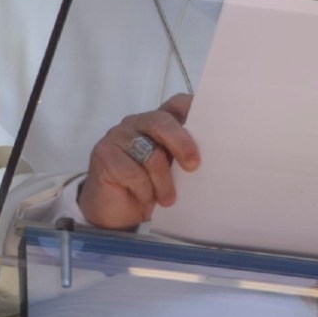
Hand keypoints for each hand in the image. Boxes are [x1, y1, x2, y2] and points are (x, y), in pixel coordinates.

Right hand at [77, 93, 199, 229]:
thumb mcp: (172, 171)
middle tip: (194, 166)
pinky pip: (132, 172)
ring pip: (149, 152)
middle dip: (181, 143)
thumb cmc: (149, 188)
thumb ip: (184, 157)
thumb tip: (214, 157)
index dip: (193, 109)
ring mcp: (118, 135)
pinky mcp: (103, 153)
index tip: (212, 123)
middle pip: (161, 122)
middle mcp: (138, 122)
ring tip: (168, 199)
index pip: (176, 104)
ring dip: (163, 181)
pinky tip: (146, 201)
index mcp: (158, 122)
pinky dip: (144, 191)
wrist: (115, 213)